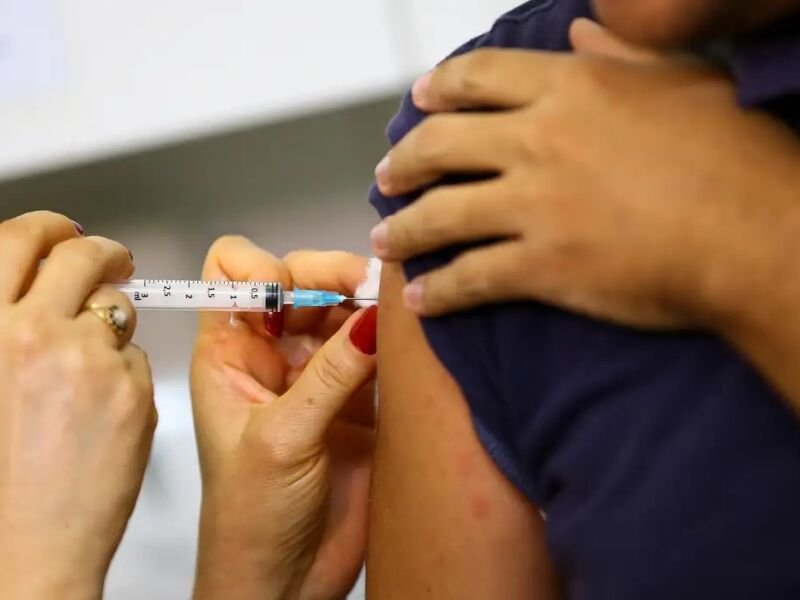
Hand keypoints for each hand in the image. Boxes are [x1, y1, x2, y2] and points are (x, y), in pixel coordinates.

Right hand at [0, 212, 155, 598]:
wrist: (19, 549)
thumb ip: (4, 329)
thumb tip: (24, 292)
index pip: (19, 240)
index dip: (48, 230)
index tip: (64, 233)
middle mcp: (33, 334)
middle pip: (83, 255)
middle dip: (104, 252)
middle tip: (114, 259)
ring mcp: (88, 361)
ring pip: (119, 308)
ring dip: (113, 321)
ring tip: (95, 363)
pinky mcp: (132, 391)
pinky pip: (139, 360)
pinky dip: (127, 373)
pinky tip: (103, 412)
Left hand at [191, 237, 376, 599]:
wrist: (287, 582)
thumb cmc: (250, 521)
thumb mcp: (280, 440)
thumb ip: (329, 377)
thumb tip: (373, 317)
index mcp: (230, 352)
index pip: (234, 272)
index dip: (263, 267)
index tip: (294, 293)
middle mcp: (275, 353)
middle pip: (302, 279)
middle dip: (334, 276)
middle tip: (370, 290)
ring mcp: (320, 373)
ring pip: (346, 309)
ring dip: (371, 304)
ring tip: (397, 312)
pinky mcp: (360, 398)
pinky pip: (380, 349)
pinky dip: (396, 338)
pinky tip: (412, 338)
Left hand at [369, 19, 799, 330]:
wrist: (755, 232)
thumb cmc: (730, 153)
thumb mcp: (678, 79)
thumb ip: (621, 53)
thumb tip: (582, 36)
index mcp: (569, 88)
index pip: (477, 79)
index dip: (436, 91)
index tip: (416, 104)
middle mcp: (537, 141)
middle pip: (440, 146)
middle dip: (402, 164)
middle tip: (385, 178)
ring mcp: (534, 205)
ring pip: (441, 216)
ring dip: (404, 230)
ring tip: (384, 239)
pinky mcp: (541, 266)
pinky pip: (470, 281)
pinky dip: (438, 295)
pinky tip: (420, 302)